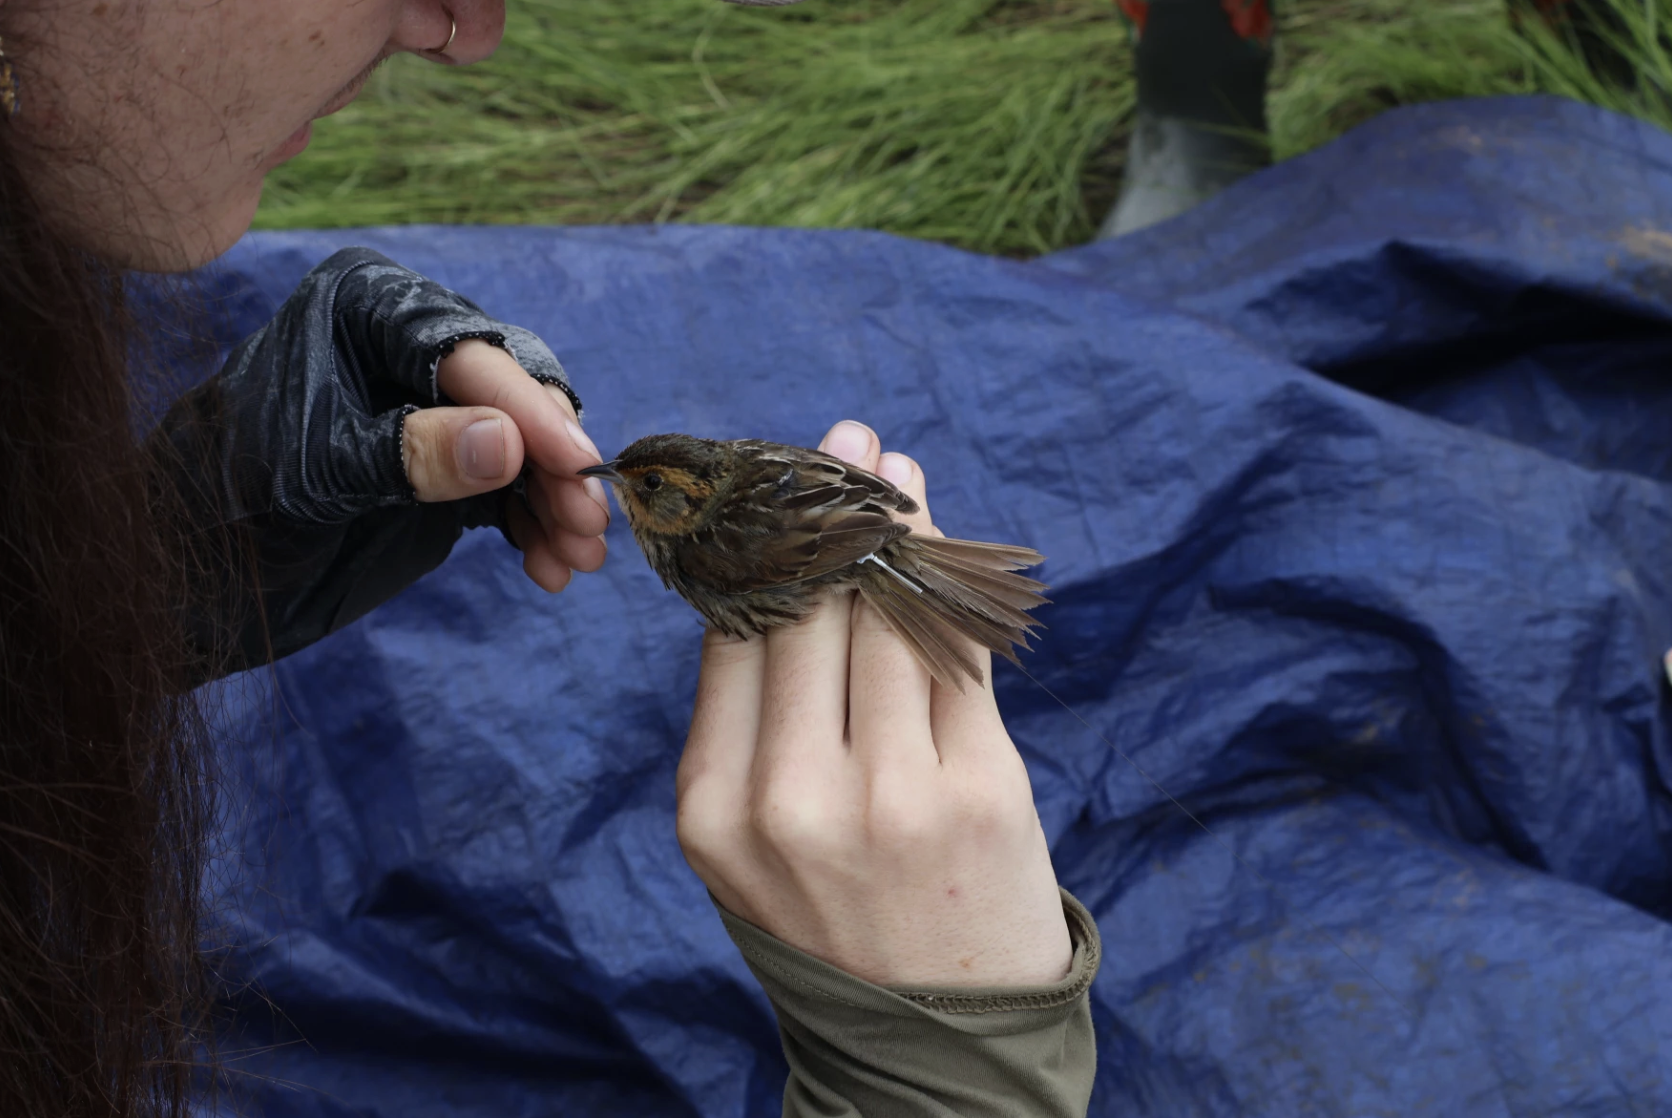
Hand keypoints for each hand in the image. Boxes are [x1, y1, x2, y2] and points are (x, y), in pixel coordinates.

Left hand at [149, 247, 610, 679]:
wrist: (191, 572)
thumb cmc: (223, 500)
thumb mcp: (317, 472)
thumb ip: (412, 455)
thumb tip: (511, 445)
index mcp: (365, 308)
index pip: (470, 353)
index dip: (532, 411)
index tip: (576, 466)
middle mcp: (405, 346)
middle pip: (514, 396)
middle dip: (555, 466)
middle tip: (589, 527)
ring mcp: (428, 406)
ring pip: (523, 449)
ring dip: (554, 505)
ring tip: (576, 561)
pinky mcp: (440, 465)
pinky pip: (507, 489)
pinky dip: (532, 527)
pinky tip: (547, 569)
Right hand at [675, 420, 1071, 988]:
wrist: (935, 1043)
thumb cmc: (836, 919)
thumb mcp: (752, 840)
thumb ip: (754, 715)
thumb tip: (780, 561)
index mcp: (712, 807)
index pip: (734, 632)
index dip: (762, 542)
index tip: (779, 475)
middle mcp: (790, 798)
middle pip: (807, 608)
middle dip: (829, 509)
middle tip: (847, 442)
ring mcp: (891, 796)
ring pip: (887, 614)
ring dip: (900, 525)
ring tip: (896, 467)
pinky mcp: (980, 791)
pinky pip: (960, 651)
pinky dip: (955, 584)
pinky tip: (946, 538)